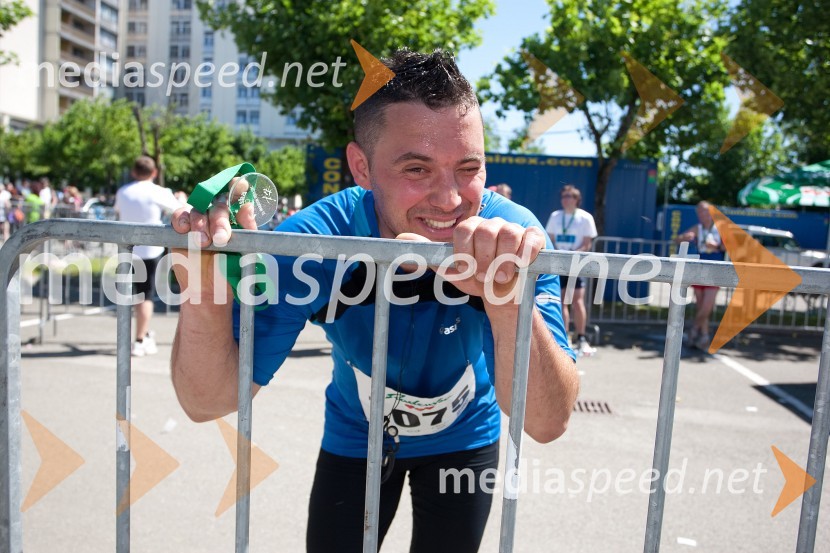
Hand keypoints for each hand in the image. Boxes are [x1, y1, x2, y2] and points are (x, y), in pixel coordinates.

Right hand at [169, 179, 256, 303]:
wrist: (209, 292)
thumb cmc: (230, 272)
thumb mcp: (245, 252)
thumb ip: (248, 230)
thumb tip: (247, 205)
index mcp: (237, 219)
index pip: (238, 195)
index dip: (238, 187)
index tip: (241, 184)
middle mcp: (219, 216)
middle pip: (218, 205)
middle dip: (219, 221)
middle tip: (221, 240)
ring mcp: (199, 220)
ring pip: (199, 210)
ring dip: (200, 224)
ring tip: (203, 244)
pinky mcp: (181, 228)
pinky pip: (179, 215)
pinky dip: (181, 220)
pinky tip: (184, 230)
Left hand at [398, 216, 545, 306]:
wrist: (500, 295)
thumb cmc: (473, 279)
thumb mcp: (448, 268)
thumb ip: (426, 252)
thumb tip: (399, 237)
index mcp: (471, 228)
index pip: (464, 231)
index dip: (465, 254)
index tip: (466, 270)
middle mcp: (492, 224)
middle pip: (486, 231)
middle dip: (483, 260)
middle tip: (483, 276)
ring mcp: (513, 229)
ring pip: (509, 234)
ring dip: (503, 260)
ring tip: (500, 276)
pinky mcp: (533, 237)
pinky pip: (530, 237)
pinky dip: (525, 252)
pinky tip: (521, 265)